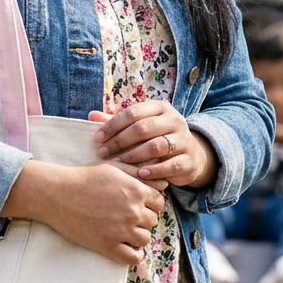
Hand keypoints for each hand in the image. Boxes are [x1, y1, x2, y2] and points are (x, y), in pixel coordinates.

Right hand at [4, 158, 168, 264]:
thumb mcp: (113, 168)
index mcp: (136, 191)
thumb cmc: (84, 177)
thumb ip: (138, 174)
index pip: (159, 202)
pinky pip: (134, 257)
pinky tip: (123, 246)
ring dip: (137, 235)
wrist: (58, 194)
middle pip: (152, 220)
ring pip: (145, 239)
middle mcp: (133, 211)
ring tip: (123, 230)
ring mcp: (122, 230)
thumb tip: (162, 183)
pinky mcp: (108, 246)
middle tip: (125, 216)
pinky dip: (132, 253)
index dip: (150, 203)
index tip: (138, 204)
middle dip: (142, 218)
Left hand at [89, 101, 218, 188]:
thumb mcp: (141, 127)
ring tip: (119, 163)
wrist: (190, 156)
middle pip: (144, 128)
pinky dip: (154, 170)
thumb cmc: (157, 138)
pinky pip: (170, 165)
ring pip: (157, 145)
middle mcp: (174, 120)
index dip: (113, 125)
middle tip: (103, 153)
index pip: (133, 112)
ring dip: (135, 155)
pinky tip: (140, 175)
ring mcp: (184, 139)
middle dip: (120, 141)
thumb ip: (118, 122)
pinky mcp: (188, 159)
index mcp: (160, 108)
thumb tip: (91, 116)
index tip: (97, 138)